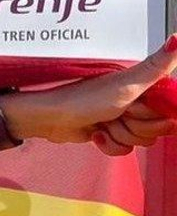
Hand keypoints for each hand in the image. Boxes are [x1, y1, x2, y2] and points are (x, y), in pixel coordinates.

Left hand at [11, 35, 176, 155]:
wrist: (50, 118)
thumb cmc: (85, 99)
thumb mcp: (126, 84)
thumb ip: (156, 66)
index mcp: (142, 87)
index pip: (169, 112)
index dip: (154, 117)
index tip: (135, 110)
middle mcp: (135, 101)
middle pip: (156, 129)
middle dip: (135, 128)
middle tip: (116, 115)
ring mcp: (122, 117)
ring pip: (140, 141)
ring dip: (120, 135)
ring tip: (103, 123)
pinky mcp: (109, 132)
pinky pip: (124, 149)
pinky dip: (109, 145)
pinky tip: (96, 134)